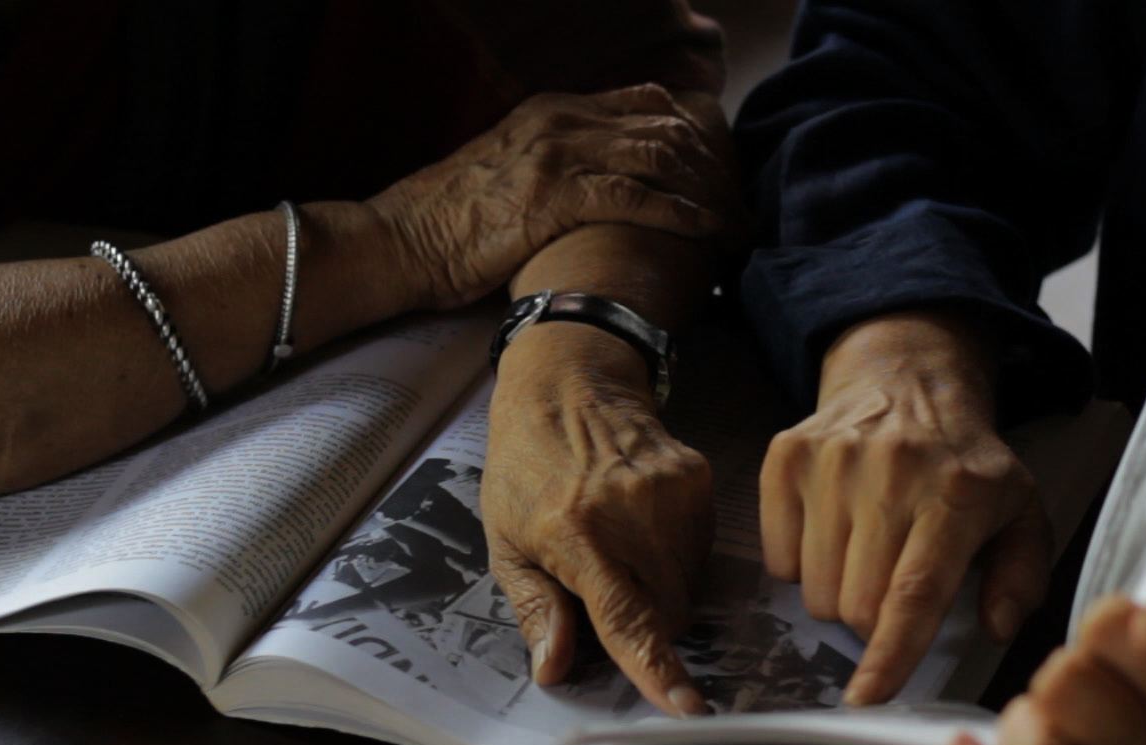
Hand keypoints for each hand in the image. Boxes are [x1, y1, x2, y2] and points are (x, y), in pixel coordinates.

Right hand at [373, 84, 730, 309]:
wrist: (404, 240)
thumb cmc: (456, 223)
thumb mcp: (513, 172)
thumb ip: (560, 166)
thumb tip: (607, 192)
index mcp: (556, 109)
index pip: (648, 105)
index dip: (695, 139)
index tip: (720, 178)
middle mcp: (563, 119)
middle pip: (666, 128)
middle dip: (714, 170)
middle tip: (741, 209)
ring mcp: (558, 153)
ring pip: (660, 158)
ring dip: (708, 194)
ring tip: (736, 228)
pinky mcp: (554, 195)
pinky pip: (636, 197)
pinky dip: (681, 215)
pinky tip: (706, 234)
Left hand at [482, 322, 713, 716]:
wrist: (566, 384)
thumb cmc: (524, 469)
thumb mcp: (506, 543)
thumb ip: (536, 610)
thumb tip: (553, 670)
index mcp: (575, 534)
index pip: (627, 618)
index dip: (657, 669)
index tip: (686, 708)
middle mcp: (631, 513)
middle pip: (669, 612)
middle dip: (647, 625)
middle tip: (608, 596)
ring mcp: (672, 493)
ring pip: (690, 584)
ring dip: (662, 590)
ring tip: (622, 550)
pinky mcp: (698, 478)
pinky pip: (702, 550)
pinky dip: (675, 556)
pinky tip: (643, 526)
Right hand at [760, 311, 1050, 705]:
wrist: (908, 379)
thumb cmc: (965, 462)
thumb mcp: (1020, 511)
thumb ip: (1022, 575)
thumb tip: (995, 626)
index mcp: (957, 494)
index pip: (914, 593)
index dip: (889, 655)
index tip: (868, 698)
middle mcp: (891, 472)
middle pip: (858, 602)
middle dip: (872, 622)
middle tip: (891, 590)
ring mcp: (831, 461)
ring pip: (815, 587)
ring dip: (838, 594)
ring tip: (865, 554)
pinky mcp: (787, 457)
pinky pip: (779, 557)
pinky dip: (802, 564)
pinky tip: (832, 532)